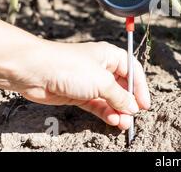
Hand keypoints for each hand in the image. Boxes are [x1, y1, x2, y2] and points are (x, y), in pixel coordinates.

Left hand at [14, 41, 150, 130]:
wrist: (36, 71)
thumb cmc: (70, 66)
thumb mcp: (102, 81)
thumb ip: (119, 96)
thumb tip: (133, 107)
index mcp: (111, 56)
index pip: (133, 71)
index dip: (140, 88)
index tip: (145, 104)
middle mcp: (102, 68)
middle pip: (122, 86)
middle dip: (128, 102)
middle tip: (134, 116)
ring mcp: (89, 82)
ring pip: (110, 99)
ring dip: (118, 111)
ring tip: (123, 123)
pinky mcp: (78, 94)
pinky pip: (97, 105)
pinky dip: (105, 113)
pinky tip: (112, 120)